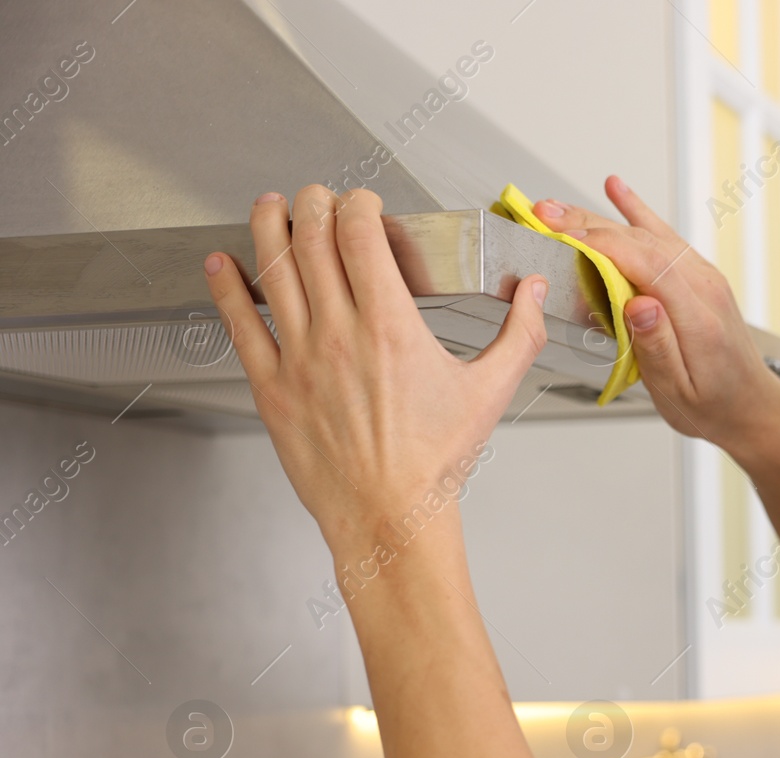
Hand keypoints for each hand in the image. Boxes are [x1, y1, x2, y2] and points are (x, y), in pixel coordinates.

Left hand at [203, 185, 548, 556]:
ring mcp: (299, 359)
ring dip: (268, 228)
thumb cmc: (435, 463)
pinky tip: (221, 265)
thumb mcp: (490, 392)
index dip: (358, 205)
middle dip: (313, 204)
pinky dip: (226, 287)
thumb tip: (534, 294)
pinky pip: (239, 325)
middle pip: (313, 242)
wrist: (390, 517)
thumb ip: (519, 335)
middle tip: (317, 196)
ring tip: (271, 207)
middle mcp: (340, 334)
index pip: (361, 237)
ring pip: (272, 271)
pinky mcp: (273, 388)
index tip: (363, 202)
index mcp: (392, 327)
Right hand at [530, 176, 779, 453]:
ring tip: (557, 207)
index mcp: (698, 320)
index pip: (648, 267)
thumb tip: (638, 305)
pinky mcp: (697, 276)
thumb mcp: (678, 392)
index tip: (564, 236)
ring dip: (600, 218)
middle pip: (643, 243)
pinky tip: (616, 190)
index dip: (603, 246)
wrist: (750, 406)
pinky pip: (663, 236)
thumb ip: (658, 346)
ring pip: (649, 235)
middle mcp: (705, 289)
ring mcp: (704, 278)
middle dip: (589, 225)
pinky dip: (637, 211)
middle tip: (544, 214)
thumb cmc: (713, 406)